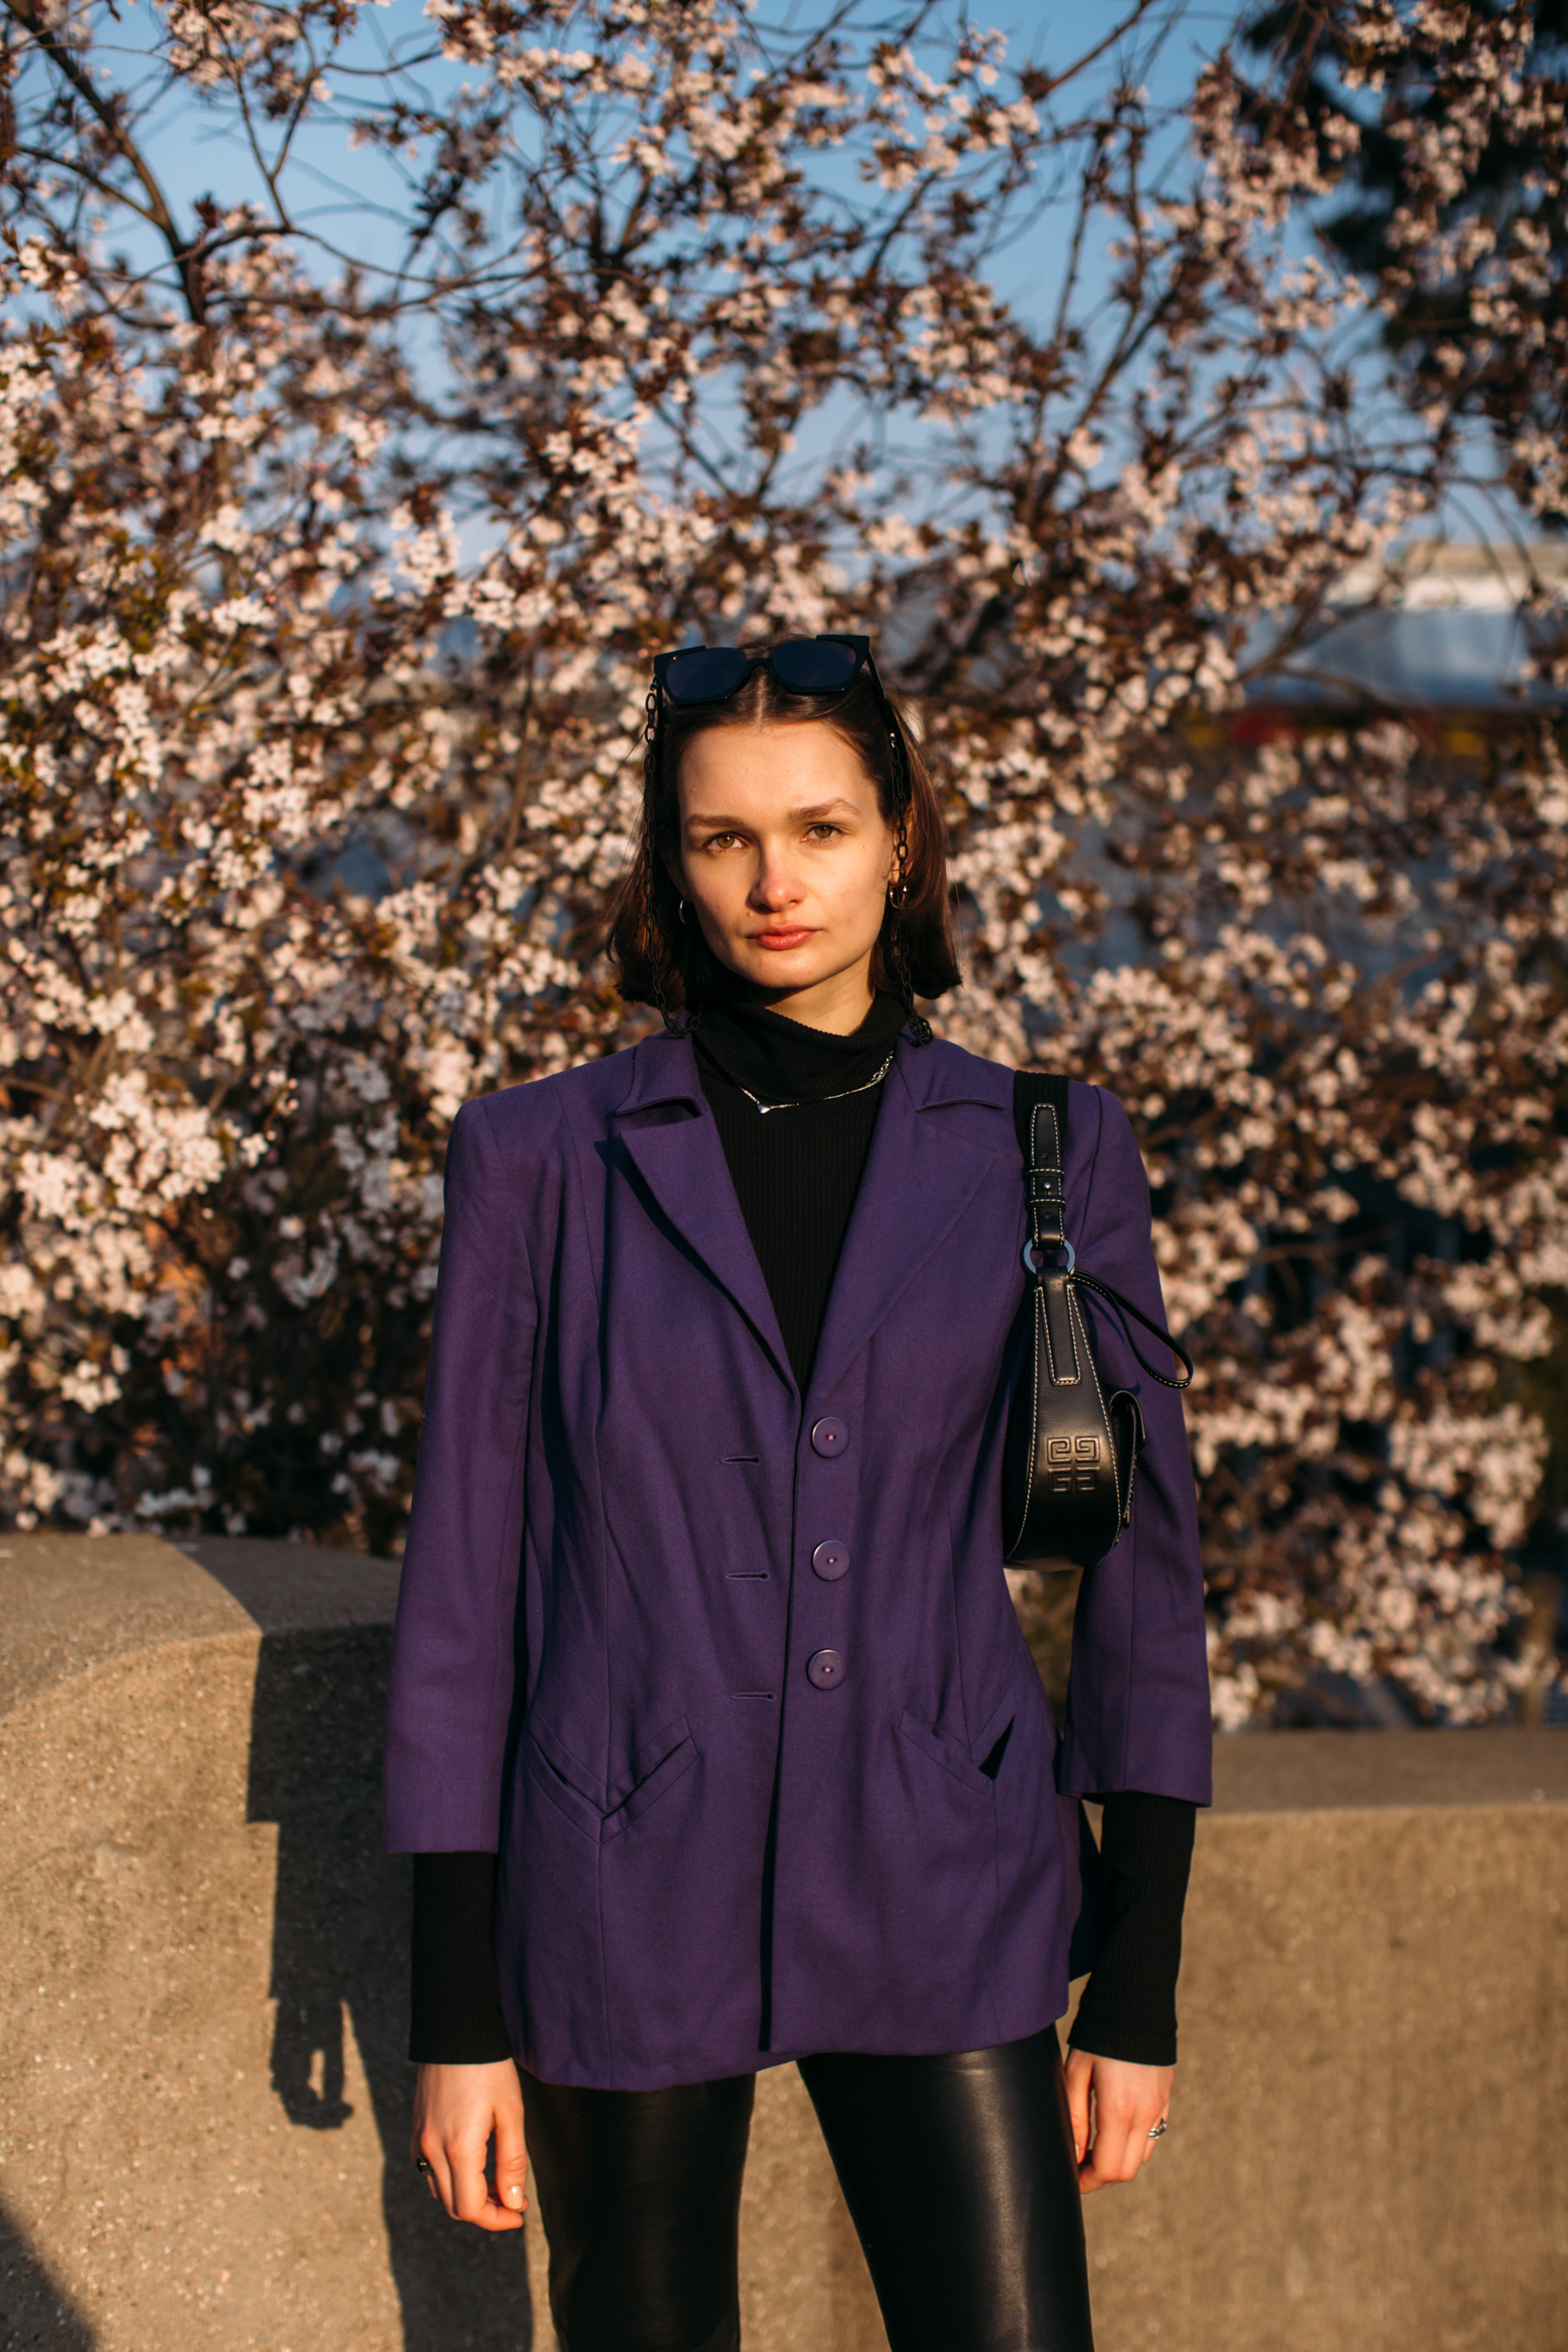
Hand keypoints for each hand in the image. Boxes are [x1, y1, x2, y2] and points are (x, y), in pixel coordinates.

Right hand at [411, 2059, 527, 2229]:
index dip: (497, 2219)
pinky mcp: (416, 2131)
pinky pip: (428, 2172)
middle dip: (486, 2212)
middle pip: (454, 2207)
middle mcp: (432, 2151)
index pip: (471, 2208)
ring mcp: (419, 2141)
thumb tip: (515, 2204)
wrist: (456, 2031)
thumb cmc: (489, 2069)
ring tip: (496, 2182)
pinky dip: (449, 2181)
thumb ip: (512, 2162)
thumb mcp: (511, 2113)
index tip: (520, 2213)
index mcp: (459, 2149)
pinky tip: (472, 2166)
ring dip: (467, 2197)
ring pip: (440, 2192)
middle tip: (513, 2199)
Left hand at [1064, 2048, 1172, 2193]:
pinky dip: (1134, 2143)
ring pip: (1141, 2156)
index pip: (1107, 2169)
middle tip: (1079, 2166)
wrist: (1135, 2001)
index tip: (1070, 2178)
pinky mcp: (1167, 2098)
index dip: (1087, 2182)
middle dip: (1101, 2177)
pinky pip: (1153, 2135)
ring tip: (1094, 2148)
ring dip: (1118, 2160)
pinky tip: (1115, 2129)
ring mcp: (1160, 2107)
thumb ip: (1074, 2117)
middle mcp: (1145, 2114)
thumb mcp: (1075, 2072)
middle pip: (1126, 2171)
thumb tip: (1074, 2155)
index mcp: (1119, 2110)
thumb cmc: (1096, 2035)